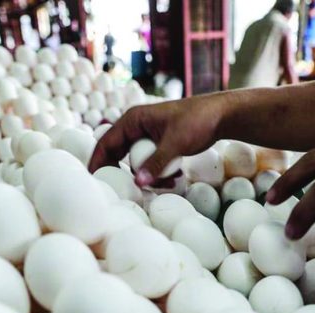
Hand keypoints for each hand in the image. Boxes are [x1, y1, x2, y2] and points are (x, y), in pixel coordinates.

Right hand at [89, 93, 226, 185]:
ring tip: (164, 184)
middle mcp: (137, 127)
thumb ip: (156, 163)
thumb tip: (138, 182)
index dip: (98, 161)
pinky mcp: (160, 145)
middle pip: (118, 154)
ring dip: (146, 176)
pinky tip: (173, 178)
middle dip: (123, 174)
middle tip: (122, 192)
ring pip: (136, 162)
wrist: (221, 116)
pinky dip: (158, 173)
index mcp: (134, 120)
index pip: (106, 142)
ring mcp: (148, 137)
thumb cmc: (197, 121)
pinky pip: (150, 163)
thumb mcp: (175, 143)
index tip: (93, 179)